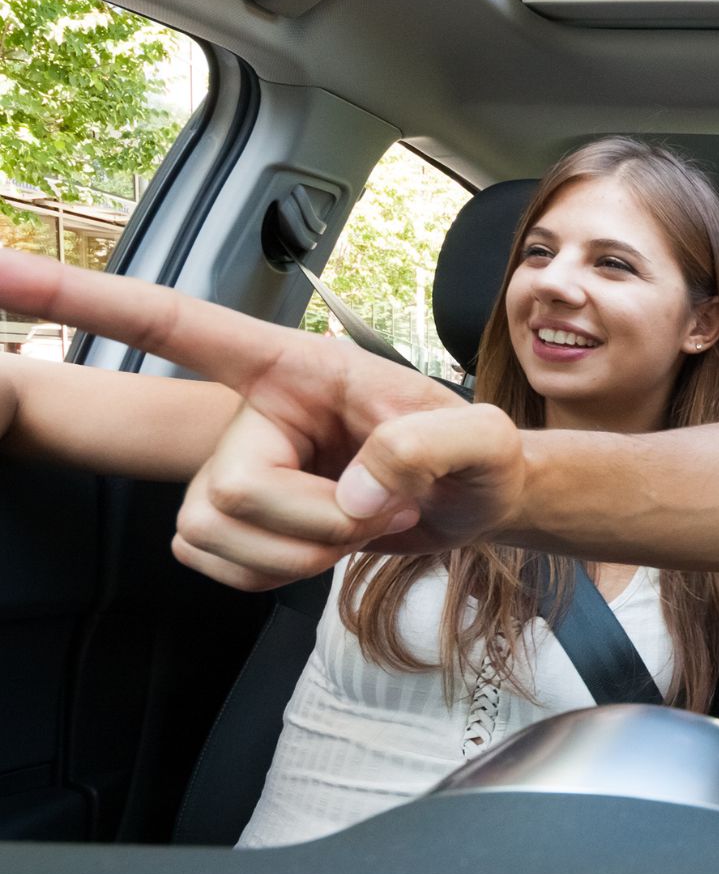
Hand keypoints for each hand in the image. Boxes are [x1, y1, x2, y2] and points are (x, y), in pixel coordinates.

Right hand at [0, 249, 471, 588]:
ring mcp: (234, 467)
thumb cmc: (478, 458)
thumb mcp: (482, 441)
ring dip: (301, 553)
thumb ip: (427, 449)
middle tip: (382, 510)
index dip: (82, 297)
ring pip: (212, 533)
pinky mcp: (234, 521)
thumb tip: (349, 495)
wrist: (474, 505)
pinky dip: (279, 576)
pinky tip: (323, 551)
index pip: (174, 323)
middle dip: (313, 524)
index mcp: (291, 364)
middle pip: (225, 489)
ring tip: (360, 523)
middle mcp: (248, 409)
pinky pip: (219, 566)